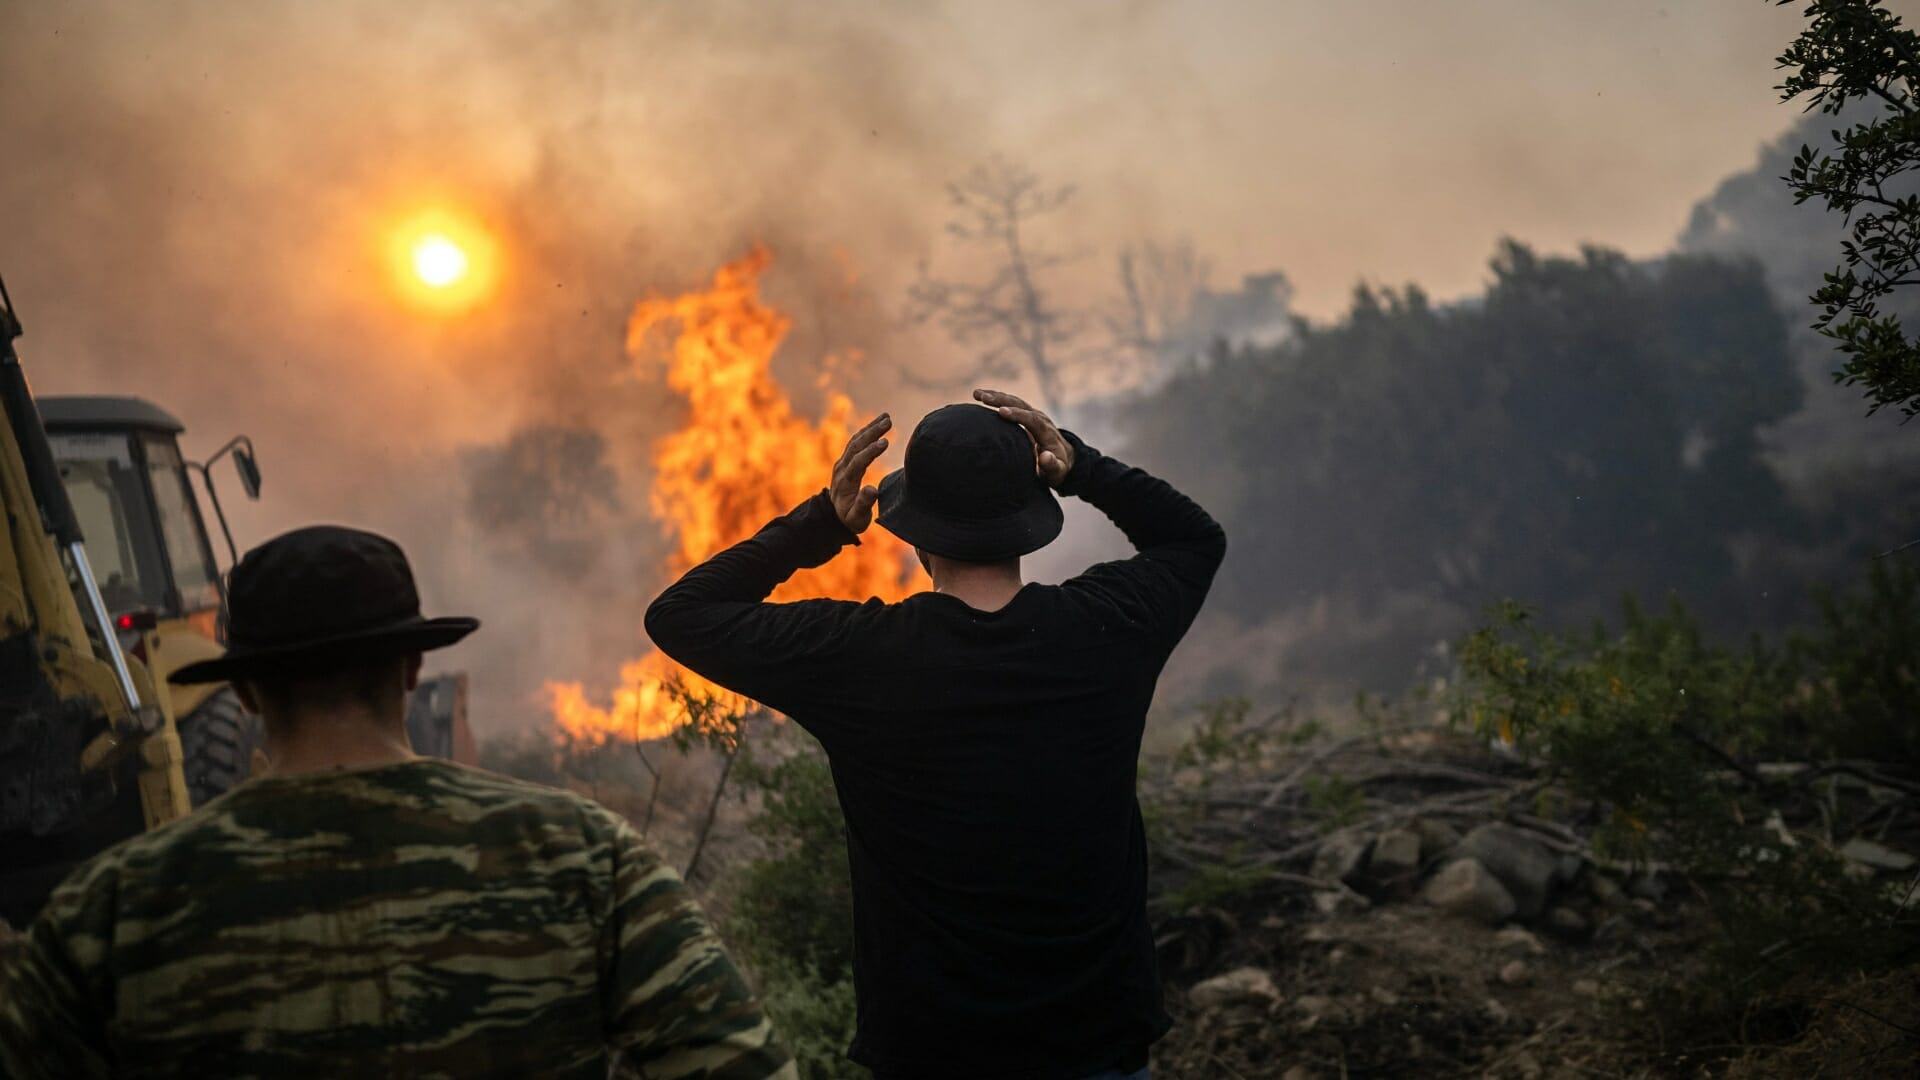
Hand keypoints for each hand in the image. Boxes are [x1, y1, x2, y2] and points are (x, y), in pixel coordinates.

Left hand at [831, 412, 890, 533]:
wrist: (834, 516)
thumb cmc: (850, 518)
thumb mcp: (857, 518)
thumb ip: (864, 504)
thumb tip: (873, 489)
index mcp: (845, 482)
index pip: (857, 463)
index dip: (870, 452)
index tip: (885, 441)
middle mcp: (842, 468)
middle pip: (856, 446)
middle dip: (872, 432)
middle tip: (888, 421)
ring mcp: (842, 462)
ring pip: (856, 441)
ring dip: (871, 428)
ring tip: (887, 417)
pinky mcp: (846, 460)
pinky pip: (856, 442)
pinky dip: (867, 431)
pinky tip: (878, 423)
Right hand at [974, 388, 1073, 487]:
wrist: (1062, 458)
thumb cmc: (1057, 469)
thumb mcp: (1057, 472)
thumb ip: (1052, 465)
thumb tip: (1045, 457)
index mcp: (1047, 433)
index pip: (1032, 420)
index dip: (1018, 415)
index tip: (1001, 412)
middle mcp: (1040, 419)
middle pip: (1021, 405)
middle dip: (1002, 400)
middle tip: (983, 398)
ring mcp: (1033, 415)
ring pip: (1015, 401)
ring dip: (996, 396)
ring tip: (976, 394)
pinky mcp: (1026, 414)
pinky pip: (1011, 404)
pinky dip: (996, 399)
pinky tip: (979, 396)